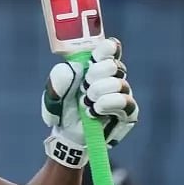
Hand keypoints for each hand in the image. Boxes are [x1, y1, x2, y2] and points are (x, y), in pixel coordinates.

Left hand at [41, 37, 138, 166]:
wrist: (68, 136)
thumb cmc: (64, 109)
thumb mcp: (54, 93)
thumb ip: (59, 78)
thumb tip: (76, 69)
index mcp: (97, 66)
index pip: (111, 48)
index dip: (106, 49)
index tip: (93, 59)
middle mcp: (113, 77)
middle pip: (114, 65)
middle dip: (95, 76)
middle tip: (83, 88)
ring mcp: (123, 94)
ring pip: (119, 83)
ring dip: (98, 92)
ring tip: (86, 102)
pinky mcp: (129, 112)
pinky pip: (125, 102)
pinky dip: (105, 105)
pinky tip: (93, 111)